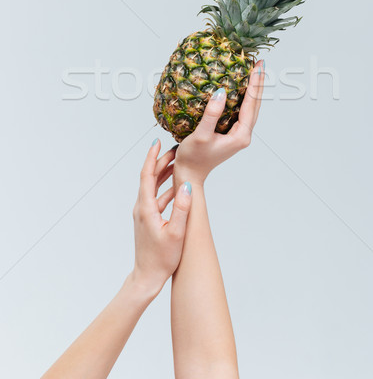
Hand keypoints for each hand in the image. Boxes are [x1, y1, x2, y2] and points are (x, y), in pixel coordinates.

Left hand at [131, 140, 191, 295]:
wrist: (147, 277)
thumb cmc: (162, 259)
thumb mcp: (176, 233)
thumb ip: (182, 208)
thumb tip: (186, 185)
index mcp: (146, 208)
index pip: (146, 175)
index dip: (152, 157)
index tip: (156, 142)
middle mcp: (141, 208)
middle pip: (149, 178)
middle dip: (161, 161)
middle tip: (175, 149)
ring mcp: (143, 214)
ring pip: (153, 187)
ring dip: (164, 174)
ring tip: (178, 163)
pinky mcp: (148, 220)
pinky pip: (156, 198)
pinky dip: (166, 189)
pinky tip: (177, 188)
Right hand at [174, 60, 264, 185]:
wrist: (189, 173)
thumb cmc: (193, 157)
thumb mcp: (200, 135)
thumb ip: (212, 114)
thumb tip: (221, 92)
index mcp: (240, 136)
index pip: (251, 105)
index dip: (255, 84)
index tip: (258, 67)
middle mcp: (243, 135)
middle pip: (255, 105)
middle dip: (258, 84)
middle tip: (260, 63)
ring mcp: (238, 134)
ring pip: (250, 108)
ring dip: (252, 90)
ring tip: (254, 71)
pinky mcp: (231, 133)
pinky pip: (241, 111)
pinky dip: (243, 98)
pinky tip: (238, 88)